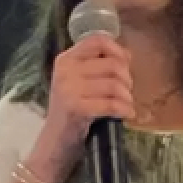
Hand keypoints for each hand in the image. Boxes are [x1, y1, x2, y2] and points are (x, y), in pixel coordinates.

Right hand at [46, 35, 134, 150]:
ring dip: (127, 97)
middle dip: (127, 79)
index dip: (118, 50)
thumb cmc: (72, 111)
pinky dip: (124, 109)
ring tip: (126, 105)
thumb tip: (127, 55)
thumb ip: (98, 66)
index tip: (126, 65)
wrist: (55, 142)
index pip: (97, 41)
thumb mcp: (79, 82)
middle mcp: (66, 70)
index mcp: (66, 59)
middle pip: (112, 64)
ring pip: (115, 85)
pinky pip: (111, 104)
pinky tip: (127, 114)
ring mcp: (69, 89)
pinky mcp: (76, 109)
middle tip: (127, 92)